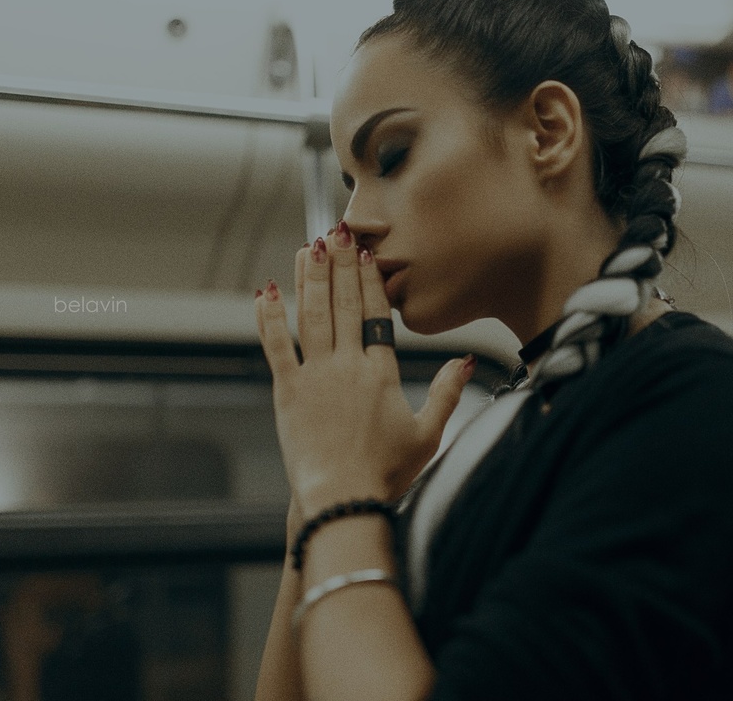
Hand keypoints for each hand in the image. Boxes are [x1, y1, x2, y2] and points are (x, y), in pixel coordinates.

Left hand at [256, 223, 475, 518]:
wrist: (344, 500)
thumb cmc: (387, 474)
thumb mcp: (429, 434)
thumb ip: (447, 394)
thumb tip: (465, 361)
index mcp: (382, 373)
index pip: (376, 314)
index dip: (370, 279)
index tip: (366, 252)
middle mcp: (349, 366)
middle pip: (345, 304)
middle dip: (341, 264)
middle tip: (337, 232)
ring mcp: (316, 376)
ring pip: (312, 315)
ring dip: (310, 278)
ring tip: (309, 247)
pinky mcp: (288, 392)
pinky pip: (277, 346)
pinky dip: (270, 317)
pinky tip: (267, 291)